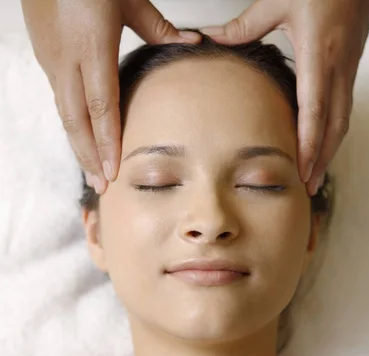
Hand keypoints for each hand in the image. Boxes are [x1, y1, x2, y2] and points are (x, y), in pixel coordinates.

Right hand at [21, 0, 200, 193]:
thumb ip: (158, 26)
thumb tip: (192, 41)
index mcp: (92, 47)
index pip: (101, 107)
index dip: (107, 142)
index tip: (113, 171)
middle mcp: (68, 60)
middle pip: (78, 121)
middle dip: (89, 157)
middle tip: (101, 186)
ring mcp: (53, 60)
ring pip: (65, 114)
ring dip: (78, 146)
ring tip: (91, 173)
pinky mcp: (45, 56)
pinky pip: (60, 100)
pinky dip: (72, 125)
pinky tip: (81, 141)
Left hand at [201, 0, 368, 194]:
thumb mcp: (279, 0)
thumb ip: (246, 25)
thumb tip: (214, 39)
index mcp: (319, 55)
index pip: (315, 111)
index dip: (310, 145)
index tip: (302, 170)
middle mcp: (338, 67)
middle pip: (333, 126)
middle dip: (322, 160)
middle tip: (308, 186)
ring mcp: (347, 69)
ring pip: (343, 120)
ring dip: (330, 150)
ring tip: (316, 174)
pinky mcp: (350, 66)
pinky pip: (344, 107)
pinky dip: (334, 132)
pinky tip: (324, 143)